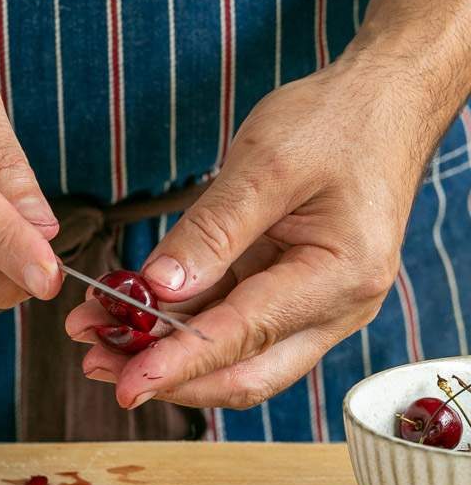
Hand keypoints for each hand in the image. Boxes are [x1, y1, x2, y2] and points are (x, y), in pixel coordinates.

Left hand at [66, 56, 431, 409]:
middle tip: (99, 365)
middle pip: (245, 372)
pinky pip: (235, 326)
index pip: (246, 335)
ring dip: (168, 354)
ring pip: (236, 357)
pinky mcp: (292, 295)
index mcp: (340, 276)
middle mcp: (336, 307)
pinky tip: (135, 316)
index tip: (128, 382)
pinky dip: (184, 326)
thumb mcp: (266, 164)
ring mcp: (316, 306)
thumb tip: (159, 289)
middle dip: (170, 377)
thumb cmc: (338, 122)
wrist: (386, 102)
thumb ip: (212, 232)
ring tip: (99, 339)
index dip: (180, 363)